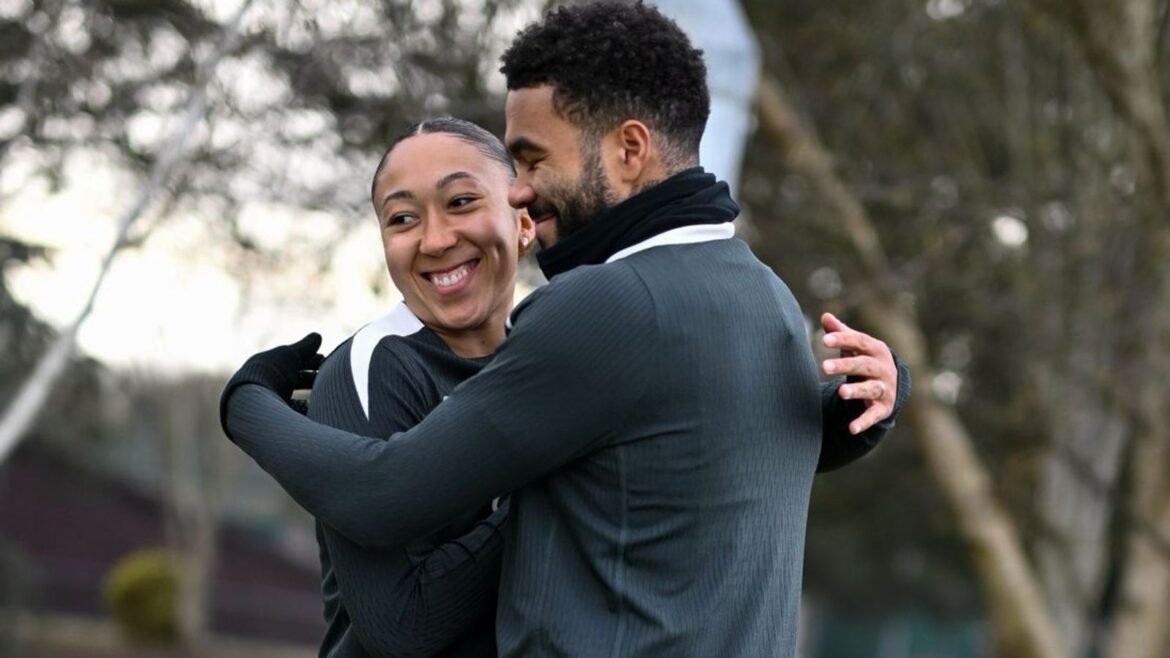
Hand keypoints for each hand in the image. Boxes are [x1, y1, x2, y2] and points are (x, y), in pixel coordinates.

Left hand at [219, 333, 323, 437]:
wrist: (254, 405)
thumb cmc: (270, 375)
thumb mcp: (289, 355)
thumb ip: (304, 346)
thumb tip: (318, 336)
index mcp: (263, 368)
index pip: (288, 362)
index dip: (308, 359)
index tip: (326, 360)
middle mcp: (262, 387)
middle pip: (291, 380)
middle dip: (311, 377)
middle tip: (331, 377)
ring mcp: (265, 406)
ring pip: (292, 398)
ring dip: (310, 395)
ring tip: (329, 394)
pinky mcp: (271, 424)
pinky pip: (292, 416)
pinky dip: (305, 411)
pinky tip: (318, 411)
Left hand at [820, 313, 895, 434]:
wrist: (892, 384)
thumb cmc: (866, 360)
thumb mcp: (857, 346)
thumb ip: (841, 332)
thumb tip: (825, 316)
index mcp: (876, 349)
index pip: (859, 341)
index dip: (842, 340)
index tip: (823, 340)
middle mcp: (883, 368)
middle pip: (863, 365)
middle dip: (844, 365)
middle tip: (824, 367)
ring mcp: (885, 388)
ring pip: (870, 388)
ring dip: (856, 390)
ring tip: (841, 392)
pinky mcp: (883, 408)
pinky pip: (873, 415)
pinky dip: (863, 422)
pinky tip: (851, 428)